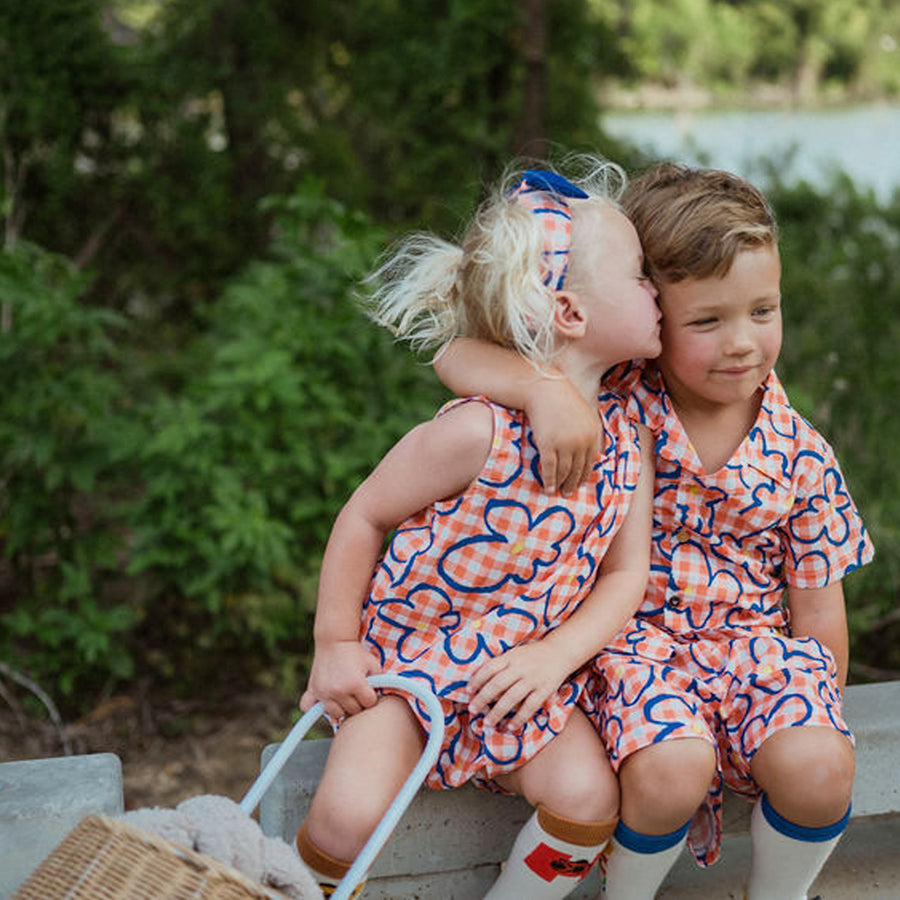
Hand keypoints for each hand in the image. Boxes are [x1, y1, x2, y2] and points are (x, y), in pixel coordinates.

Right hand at [300, 640, 382, 719]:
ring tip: (346, 695)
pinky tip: (327, 701)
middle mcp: (339, 691)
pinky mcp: (314, 691)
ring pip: (337, 714)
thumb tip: (381, 698)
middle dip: (358, 702)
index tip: (369, 688)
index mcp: (356, 684)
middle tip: (358, 690)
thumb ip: (381, 682)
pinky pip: (310, 708)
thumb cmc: (356, 653)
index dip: (371, 696)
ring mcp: (325, 692)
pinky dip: (317, 708)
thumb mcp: (373, 664)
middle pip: (354, 710)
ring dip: (343, 707)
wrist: (334, 641)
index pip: (369, 703)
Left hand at [467, 641, 571, 732]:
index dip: (477, 680)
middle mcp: (520, 667)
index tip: (468, 691)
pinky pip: (529, 706)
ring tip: (487, 722)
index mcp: (511, 657)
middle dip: (482, 698)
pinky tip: (510, 726)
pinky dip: (519, 718)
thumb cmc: (532, 655)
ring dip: (497, 712)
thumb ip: (501, 665)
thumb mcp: (515, 654)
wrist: (560, 651)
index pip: (489, 668)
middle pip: (497, 684)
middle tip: (472, 709)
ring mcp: (533, 679)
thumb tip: (482, 684)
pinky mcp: (544, 690)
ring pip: (511, 698)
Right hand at [525, 378, 600, 494]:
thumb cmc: (562, 400)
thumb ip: (588, 432)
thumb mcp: (583, 414)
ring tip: (558, 492)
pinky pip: (550, 468)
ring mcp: (565, 444)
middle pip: (578, 469)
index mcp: (592, 433)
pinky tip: (548, 488)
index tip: (580, 483)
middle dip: (573, 483)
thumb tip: (594, 452)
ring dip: (561, 484)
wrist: (543, 389)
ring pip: (564, 471)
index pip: (591, 461)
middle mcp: (581, 441)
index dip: (585, 474)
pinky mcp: (548, 444)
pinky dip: (549, 480)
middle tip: (568, 493)